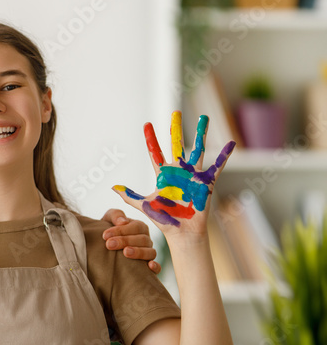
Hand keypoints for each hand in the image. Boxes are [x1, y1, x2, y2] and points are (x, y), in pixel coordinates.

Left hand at [101, 209, 160, 273]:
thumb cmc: (108, 231)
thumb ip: (115, 215)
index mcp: (139, 227)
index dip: (121, 230)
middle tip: (109, 244)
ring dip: (139, 252)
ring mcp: (149, 253)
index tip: (105, 235)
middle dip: (125, 241)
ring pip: (151, 252)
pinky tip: (149, 266)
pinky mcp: (149, 268)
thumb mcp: (108, 219)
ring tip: (125, 252)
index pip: (136, 227)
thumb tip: (123, 222)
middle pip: (143, 239)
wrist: (102, 247)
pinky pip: (158, 268)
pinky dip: (156, 267)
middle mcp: (146, 240)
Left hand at [114, 112, 233, 234]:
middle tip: (175, 112)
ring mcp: (193, 175)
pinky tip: (232, 144)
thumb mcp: (145, 205)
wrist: (182, 232)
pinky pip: (217, 166)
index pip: (155, 152)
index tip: (146, 124)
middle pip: (176, 144)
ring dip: (201, 133)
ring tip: (204, 116)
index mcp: (163, 174)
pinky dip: (224, 155)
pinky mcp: (206, 182)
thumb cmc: (165, 220)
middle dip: (175, 128)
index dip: (150, 139)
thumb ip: (129, 195)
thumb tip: (112, 187)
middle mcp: (178, 171)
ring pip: (198, 149)